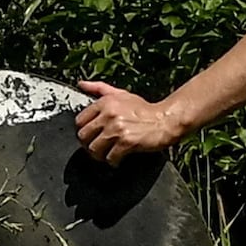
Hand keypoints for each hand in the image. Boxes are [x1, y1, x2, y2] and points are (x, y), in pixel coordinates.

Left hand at [69, 81, 184, 162]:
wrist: (166, 120)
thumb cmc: (144, 109)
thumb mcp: (121, 94)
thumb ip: (99, 88)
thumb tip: (82, 84)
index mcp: (105, 102)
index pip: (79, 121)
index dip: (83, 130)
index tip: (90, 135)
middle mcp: (109, 115)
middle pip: (83, 136)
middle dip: (89, 144)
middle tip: (97, 147)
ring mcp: (117, 129)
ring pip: (94, 149)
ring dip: (99, 155)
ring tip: (106, 154)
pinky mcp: (126, 142)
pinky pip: (110, 158)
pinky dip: (113, 161)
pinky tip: (118, 159)